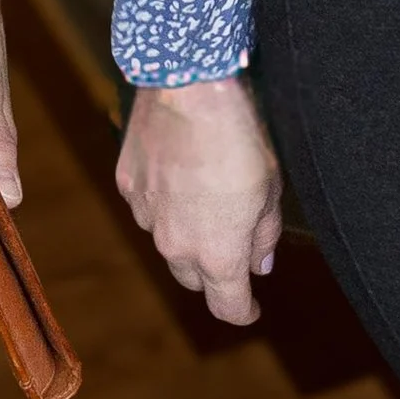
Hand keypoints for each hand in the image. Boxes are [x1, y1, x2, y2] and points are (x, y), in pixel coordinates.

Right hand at [115, 78, 284, 325]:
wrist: (188, 86)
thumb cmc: (239, 136)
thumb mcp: (271, 189)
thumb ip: (264, 235)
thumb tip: (260, 264)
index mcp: (217, 254)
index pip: (228, 307)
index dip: (243, 312)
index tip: (251, 308)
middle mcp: (176, 246)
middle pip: (193, 280)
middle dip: (212, 273)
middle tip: (230, 249)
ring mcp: (147, 217)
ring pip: (168, 243)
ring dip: (186, 234)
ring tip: (205, 198)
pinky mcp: (128, 187)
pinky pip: (149, 208)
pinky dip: (165, 203)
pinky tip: (180, 173)